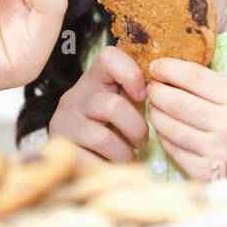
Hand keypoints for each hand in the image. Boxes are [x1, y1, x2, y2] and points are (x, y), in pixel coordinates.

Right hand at [48, 45, 148, 161]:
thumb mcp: (121, 104)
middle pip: (113, 106)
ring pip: (103, 138)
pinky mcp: (61, 150)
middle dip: (136, 129)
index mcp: (93, 80)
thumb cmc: (107, 127)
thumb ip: (137, 95)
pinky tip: (110, 166)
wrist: (70, 156)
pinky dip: (108, 168)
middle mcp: (74, 97)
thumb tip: (165, 94)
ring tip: (128, 158)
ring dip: (124, 154)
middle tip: (141, 141)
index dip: (131, 74)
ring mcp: (64, 123)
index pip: (109, 57)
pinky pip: (91, 162)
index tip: (142, 96)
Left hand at [146, 58, 226, 180]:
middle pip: (175, 101)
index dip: (168, 68)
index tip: (156, 66)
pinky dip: (164, 137)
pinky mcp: (207, 175)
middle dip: (156, 91)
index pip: (193, 77)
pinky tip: (166, 130)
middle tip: (152, 87)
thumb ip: (215, 88)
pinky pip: (174, 150)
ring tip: (156, 107)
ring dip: (156, 114)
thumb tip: (172, 75)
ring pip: (169, 126)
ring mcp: (218, 153)